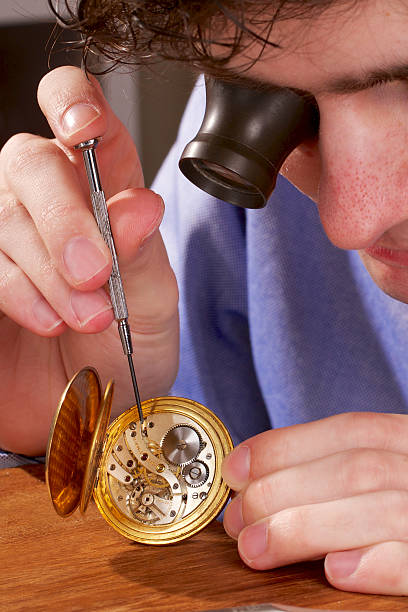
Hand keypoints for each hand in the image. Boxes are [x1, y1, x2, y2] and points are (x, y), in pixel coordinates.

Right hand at [0, 66, 178, 454]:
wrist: (89, 403)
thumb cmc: (126, 345)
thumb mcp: (153, 301)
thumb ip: (144, 255)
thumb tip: (139, 203)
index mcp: (102, 187)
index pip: (78, 113)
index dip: (73, 105)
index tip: (83, 133)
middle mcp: (47, 199)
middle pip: (28, 162)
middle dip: (63, 219)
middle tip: (93, 274)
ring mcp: (7, 234)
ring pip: (3, 215)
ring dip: (46, 270)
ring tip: (84, 316)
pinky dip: (15, 291)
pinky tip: (46, 320)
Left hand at [222, 411, 407, 595]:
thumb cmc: (404, 501)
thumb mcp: (388, 472)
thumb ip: (340, 472)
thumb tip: (256, 480)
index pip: (350, 431)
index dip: (287, 447)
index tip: (236, 470)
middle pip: (356, 468)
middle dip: (283, 491)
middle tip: (238, 522)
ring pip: (380, 507)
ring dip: (307, 526)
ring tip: (257, 548)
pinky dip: (379, 563)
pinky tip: (336, 571)